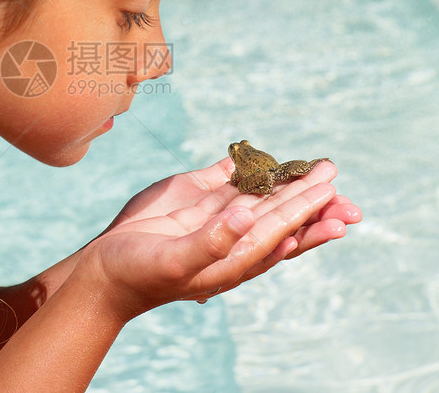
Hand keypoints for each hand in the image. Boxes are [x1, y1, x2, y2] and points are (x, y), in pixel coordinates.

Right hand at [105, 157, 359, 276]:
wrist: (104, 272)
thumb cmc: (139, 275)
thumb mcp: (175, 263)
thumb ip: (211, 244)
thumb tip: (246, 217)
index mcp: (233, 257)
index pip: (279, 229)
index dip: (307, 211)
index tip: (332, 193)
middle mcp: (230, 235)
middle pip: (279, 214)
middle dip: (309, 195)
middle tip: (334, 172)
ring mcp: (213, 217)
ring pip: (260, 197)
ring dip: (288, 184)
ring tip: (317, 170)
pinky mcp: (193, 199)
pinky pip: (227, 181)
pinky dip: (247, 170)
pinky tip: (265, 162)